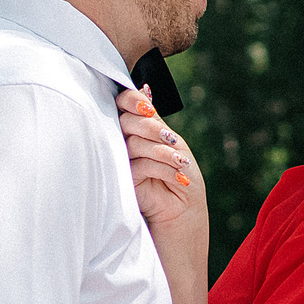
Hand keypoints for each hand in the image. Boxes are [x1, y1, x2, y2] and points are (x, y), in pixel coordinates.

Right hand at [119, 90, 205, 244]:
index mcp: (135, 129)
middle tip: (171, 140)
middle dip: (151, 129)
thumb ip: (153, 120)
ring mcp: (121, 161)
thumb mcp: (171, 143)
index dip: (132, 101)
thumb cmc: (179, 175)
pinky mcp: (123, 181)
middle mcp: (124, 142)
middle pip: (127, 122)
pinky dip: (163, 169)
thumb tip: (144, 89)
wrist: (182, 214)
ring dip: (163, 152)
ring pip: (134, 143)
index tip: (148, 109)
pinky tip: (179, 178)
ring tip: (181, 164)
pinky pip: (139, 165)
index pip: (123, 104)